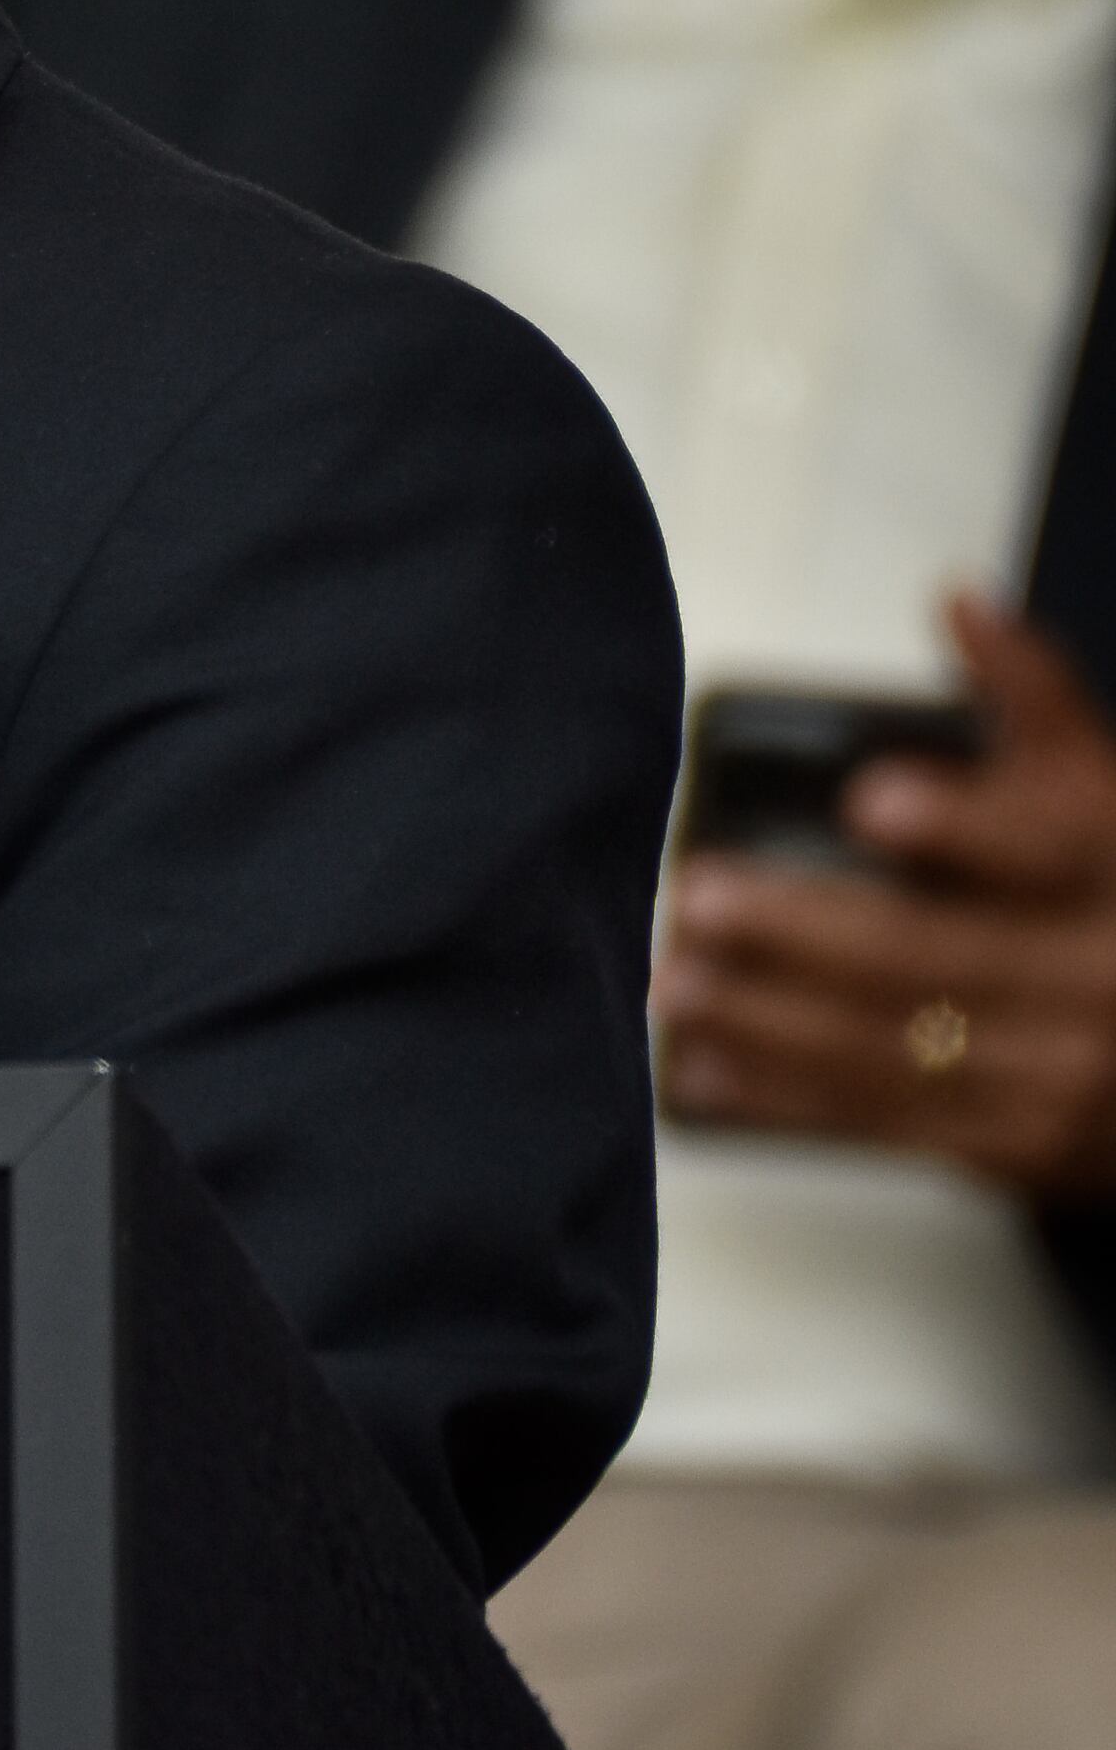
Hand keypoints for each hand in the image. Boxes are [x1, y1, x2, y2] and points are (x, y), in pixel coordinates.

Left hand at [661, 594, 1115, 1196]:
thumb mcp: (1105, 799)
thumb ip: (1035, 700)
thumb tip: (959, 598)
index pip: (1047, 845)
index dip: (964, 822)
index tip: (872, 797)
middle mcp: (1100, 980)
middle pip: (940, 956)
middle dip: (807, 932)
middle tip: (702, 897)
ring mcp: (1064, 1079)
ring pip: (898, 1049)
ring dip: (770, 1020)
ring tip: (677, 981)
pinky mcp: (1021, 1151)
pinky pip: (888, 1124)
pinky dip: (788, 1099)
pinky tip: (705, 1068)